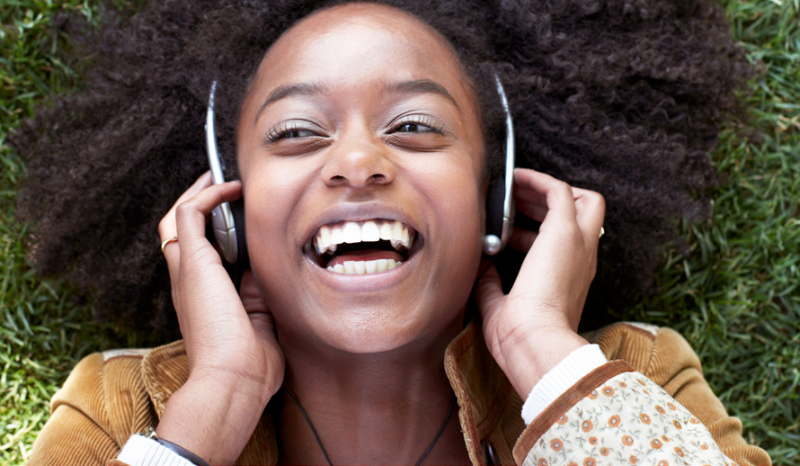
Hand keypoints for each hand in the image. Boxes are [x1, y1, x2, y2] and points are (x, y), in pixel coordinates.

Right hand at [156, 172, 284, 463]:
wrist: (233, 382)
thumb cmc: (250, 366)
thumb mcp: (260, 321)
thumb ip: (259, 293)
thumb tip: (266, 265)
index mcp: (203, 298)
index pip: (198, 255)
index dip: (214, 232)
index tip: (239, 214)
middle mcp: (188, 282)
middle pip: (180, 232)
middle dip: (201, 205)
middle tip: (226, 187)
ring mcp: (186, 271)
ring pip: (177, 217)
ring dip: (200, 194)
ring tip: (223, 178)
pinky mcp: (192, 262)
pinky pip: (189, 213)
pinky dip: (207, 194)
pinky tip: (231, 187)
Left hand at [476, 168, 604, 397]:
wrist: (535, 344)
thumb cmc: (519, 338)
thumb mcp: (500, 308)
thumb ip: (491, 285)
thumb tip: (482, 266)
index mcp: (572, 280)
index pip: (566, 244)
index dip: (535, 233)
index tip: (508, 235)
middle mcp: (582, 259)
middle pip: (586, 214)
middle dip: (550, 203)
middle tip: (517, 204)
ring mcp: (578, 244)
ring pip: (580, 198)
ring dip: (544, 189)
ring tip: (514, 187)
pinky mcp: (564, 231)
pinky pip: (558, 189)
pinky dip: (537, 179)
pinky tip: (514, 178)